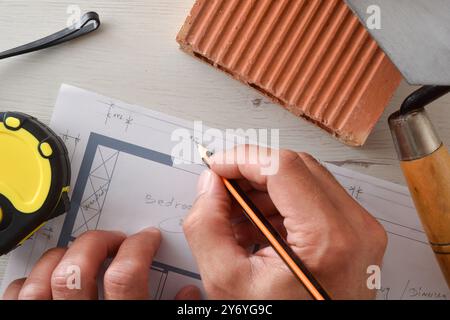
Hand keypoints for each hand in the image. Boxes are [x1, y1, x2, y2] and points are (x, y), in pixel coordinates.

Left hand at [3, 228, 199, 299]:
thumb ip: (174, 319)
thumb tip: (189, 295)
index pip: (125, 275)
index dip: (139, 246)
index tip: (145, 239)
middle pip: (77, 270)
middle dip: (98, 242)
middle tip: (114, 241)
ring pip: (41, 282)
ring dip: (62, 256)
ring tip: (80, 254)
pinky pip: (17, 299)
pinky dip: (31, 281)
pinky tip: (49, 280)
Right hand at [184, 145, 386, 298]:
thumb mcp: (228, 283)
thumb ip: (207, 226)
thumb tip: (209, 187)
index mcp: (329, 238)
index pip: (282, 167)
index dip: (241, 158)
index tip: (217, 165)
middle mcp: (356, 229)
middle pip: (295, 167)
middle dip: (250, 172)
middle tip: (221, 188)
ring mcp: (360, 231)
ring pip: (305, 179)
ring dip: (264, 188)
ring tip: (234, 213)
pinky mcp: (355, 235)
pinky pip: (314, 200)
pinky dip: (281, 204)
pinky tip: (257, 224)